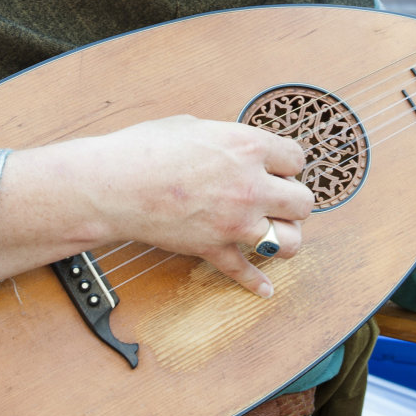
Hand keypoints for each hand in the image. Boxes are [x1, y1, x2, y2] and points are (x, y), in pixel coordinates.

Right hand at [35, 116, 313, 297]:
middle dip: (292, 200)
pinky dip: (256, 283)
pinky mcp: (214, 248)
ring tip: (273, 231)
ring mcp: (235, 222)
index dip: (287, 162)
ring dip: (285, 238)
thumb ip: (226, 140)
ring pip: (288, 242)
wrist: (112, 185)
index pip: (297, 158)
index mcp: (248, 147)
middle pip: (303, 202)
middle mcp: (250, 186)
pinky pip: (244, 272)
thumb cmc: (145, 149)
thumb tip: (238, 148)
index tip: (277, 166)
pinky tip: (265, 288)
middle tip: (277, 198)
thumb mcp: (194, 126)